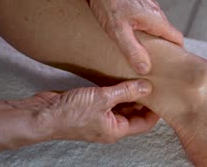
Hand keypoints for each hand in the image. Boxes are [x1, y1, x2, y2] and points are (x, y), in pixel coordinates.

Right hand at [12, 79, 158, 142]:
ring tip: (139, 76)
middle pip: (134, 113)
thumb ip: (126, 92)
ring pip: (121, 104)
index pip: (144, 123)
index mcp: (116, 130)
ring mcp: (99, 116)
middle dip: (144, 99)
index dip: (156, 110)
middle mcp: (109, 125)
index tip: (163, 94)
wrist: (42, 114)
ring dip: (129, 92)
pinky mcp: (89, 106)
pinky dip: (115, 89)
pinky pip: (108, 98)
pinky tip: (119, 76)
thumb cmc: (69, 114)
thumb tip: (147, 86)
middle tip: (153, 82)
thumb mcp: (103, 99)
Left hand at [84, 0, 183, 74]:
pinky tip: (126, 31)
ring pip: (154, 24)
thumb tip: (145, 69)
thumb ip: (132, 50)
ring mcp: (146, 2)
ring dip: (150, 36)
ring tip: (138, 49)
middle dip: (162, 47)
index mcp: (156, 19)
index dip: (177, 53)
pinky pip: (144, 16)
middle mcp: (155, 9)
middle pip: (166, 32)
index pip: (177, 39)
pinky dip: (141, 26)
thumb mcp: (117, 30)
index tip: (171, 65)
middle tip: (151, 62)